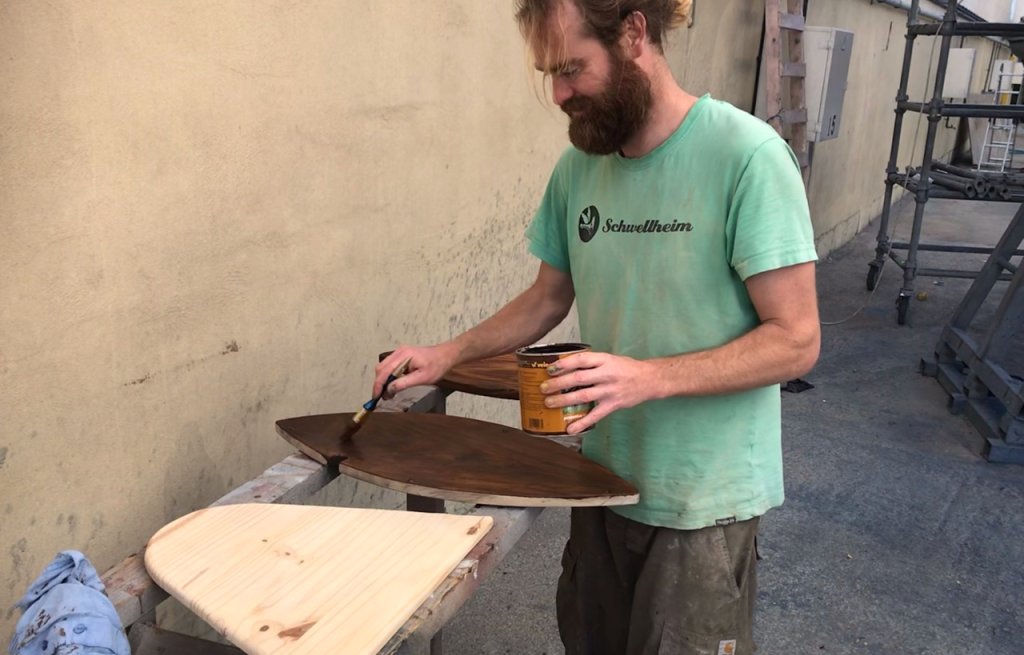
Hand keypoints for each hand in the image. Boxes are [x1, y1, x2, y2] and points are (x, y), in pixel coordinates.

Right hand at [373, 343, 459, 397]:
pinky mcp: (401, 356)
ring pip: (383, 367)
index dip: (378, 385)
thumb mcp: (422, 378)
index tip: (376, 396)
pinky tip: (392, 385)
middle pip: (381, 368)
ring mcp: (400, 353)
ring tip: (386, 393)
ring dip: (382, 380)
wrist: (445, 355)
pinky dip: (387, 376)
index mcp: (404, 355)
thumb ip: (404, 383)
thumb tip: (389, 389)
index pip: (384, 371)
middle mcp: (399, 352)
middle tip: (380, 397)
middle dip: (378, 383)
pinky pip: (389, 366)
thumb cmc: (437, 365)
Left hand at [540, 351, 659, 434]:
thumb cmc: (626, 368)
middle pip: (578, 379)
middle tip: (543, 388)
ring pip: (583, 396)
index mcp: (604, 360)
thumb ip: (590, 363)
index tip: (550, 369)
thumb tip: (565, 367)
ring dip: (564, 400)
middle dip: (558, 384)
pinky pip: (595, 415)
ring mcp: (610, 391)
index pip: (581, 360)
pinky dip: (582, 423)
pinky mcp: (613, 405)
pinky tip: (570, 428)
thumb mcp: (609, 359)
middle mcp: (606, 374)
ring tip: (549, 403)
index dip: (564, 364)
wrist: (649, 379)